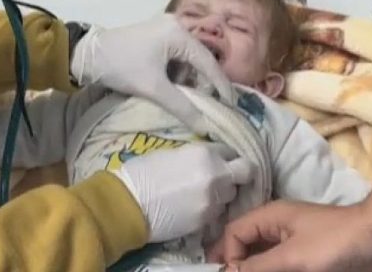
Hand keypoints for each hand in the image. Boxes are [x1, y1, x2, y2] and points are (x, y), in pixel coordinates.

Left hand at [71, 15, 233, 134]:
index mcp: (178, 33)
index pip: (208, 62)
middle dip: (204, 84)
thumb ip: (182, 106)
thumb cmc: (121, 66)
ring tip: (189, 102)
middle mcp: (176, 26)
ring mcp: (165, 30)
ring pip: (187, 60)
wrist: (86, 56)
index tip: (232, 106)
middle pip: (199, 60)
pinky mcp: (156, 37)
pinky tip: (174, 90)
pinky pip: (176, 57)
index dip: (221, 85)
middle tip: (209, 107)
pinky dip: (177, 75)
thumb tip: (206, 126)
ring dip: (189, 81)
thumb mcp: (153, 88)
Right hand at [112, 143, 253, 242]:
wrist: (128, 204)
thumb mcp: (173, 153)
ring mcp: (214, 200)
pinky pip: (218, 212)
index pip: (232, 152)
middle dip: (235, 175)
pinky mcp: (206, 221)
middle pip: (244, 173)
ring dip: (222, 194)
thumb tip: (210, 160)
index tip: (219, 161)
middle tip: (223, 178)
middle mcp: (217, 176)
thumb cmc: (143, 173)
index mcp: (206, 153)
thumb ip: (199, 156)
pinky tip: (195, 207)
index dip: (226, 157)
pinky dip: (211, 209)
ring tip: (203, 195)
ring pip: (231, 195)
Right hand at [208, 200, 371, 271]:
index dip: (227, 255)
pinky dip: (273, 270)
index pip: (234, 233)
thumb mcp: (291, 257)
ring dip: (255, 268)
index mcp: (270, 217)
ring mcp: (293, 242)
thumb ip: (256, 267)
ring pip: (262, 257)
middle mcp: (277, 227)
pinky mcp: (307, 256)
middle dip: (238, 263)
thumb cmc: (333, 244)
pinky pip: (280, 263)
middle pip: (245, 245)